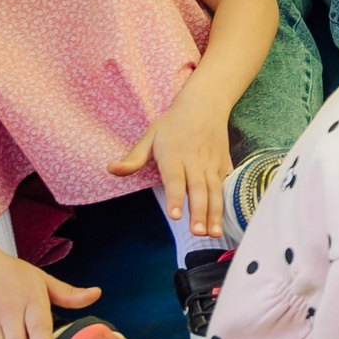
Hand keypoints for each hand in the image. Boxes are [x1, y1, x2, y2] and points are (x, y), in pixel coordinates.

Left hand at [107, 90, 234, 241]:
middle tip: (198, 232)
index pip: (175, 179)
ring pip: (215, 191)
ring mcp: (212, 163)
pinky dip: (227, 203)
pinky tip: (226, 219)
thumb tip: (111, 169)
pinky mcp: (224, 164)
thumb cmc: (173, 123)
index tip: (175, 216)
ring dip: (215, 213)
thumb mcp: (150, 136)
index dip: (176, 197)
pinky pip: (226, 185)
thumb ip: (133, 158)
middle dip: (200, 212)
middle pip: (198, 189)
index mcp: (174, 154)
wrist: (205, 105)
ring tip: (213, 233)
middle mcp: (195, 161)